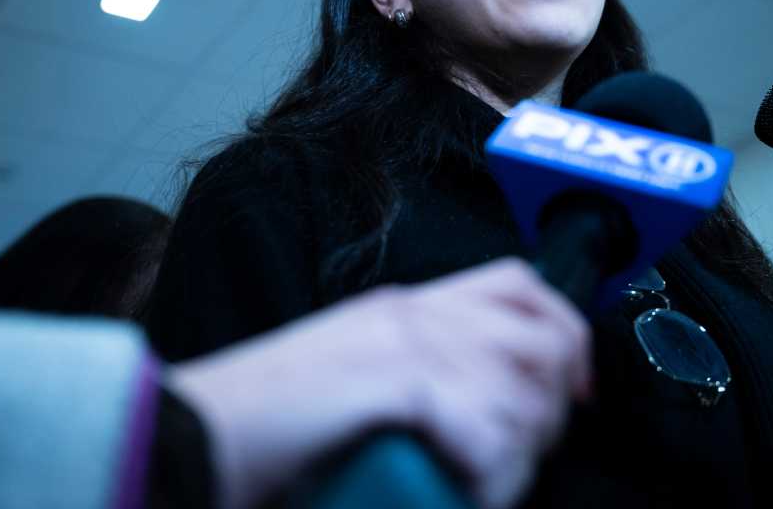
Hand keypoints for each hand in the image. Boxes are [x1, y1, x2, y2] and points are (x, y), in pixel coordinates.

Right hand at [167, 257, 590, 508]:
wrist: (196, 436)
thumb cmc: (269, 425)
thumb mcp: (358, 376)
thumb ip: (417, 375)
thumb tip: (488, 407)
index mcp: (407, 306)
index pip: (520, 285)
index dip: (567, 334)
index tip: (576, 392)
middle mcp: (416, 313)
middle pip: (541, 338)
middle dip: (553, 407)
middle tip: (520, 455)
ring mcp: (406, 342)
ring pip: (523, 392)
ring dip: (519, 455)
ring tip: (483, 485)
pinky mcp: (397, 382)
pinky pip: (488, 433)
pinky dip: (491, 478)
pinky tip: (467, 494)